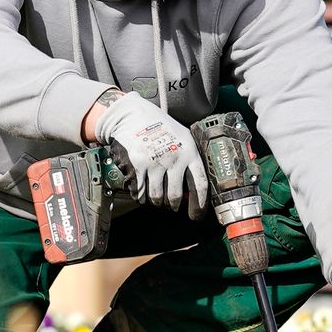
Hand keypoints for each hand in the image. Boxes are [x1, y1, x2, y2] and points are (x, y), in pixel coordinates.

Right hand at [96, 91, 207, 217]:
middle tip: (171, 205)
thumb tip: (192, 191)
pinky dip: (139, 195)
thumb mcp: (182, 138)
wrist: (132, 115)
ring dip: (156, 201)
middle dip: (173, 205)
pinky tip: (141, 190)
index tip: (196, 215)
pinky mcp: (136, 166)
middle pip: (175, 197)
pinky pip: (139, 192)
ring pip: (156, 197)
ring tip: (156, 196)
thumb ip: (188, 160)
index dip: (199, 205)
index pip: (200, 184)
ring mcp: (154, 163)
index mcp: (189, 152)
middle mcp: (173, 158)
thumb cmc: (159, 128)